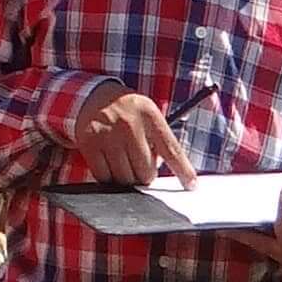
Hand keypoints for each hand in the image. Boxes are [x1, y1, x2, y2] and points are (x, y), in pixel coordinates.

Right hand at [65, 86, 191, 186]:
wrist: (93, 96)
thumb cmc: (128, 111)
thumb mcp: (148, 115)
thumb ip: (158, 140)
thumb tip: (158, 175)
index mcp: (150, 115)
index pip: (171, 149)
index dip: (183, 170)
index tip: (192, 185)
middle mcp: (129, 124)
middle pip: (145, 171)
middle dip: (146, 175)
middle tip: (141, 167)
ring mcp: (108, 135)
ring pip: (125, 177)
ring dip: (127, 178)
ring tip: (125, 162)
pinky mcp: (90, 144)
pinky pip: (104, 176)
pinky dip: (109, 177)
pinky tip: (110, 164)